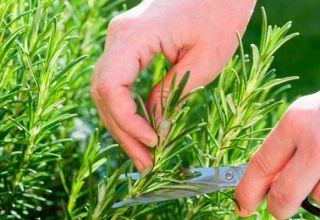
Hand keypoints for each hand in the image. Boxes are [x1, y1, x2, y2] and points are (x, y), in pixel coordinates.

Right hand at [91, 0, 255, 171]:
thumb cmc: (221, 15)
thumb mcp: (203, 61)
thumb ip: (171, 94)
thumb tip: (154, 126)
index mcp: (133, 35)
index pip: (110, 87)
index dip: (127, 121)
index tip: (152, 143)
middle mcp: (118, 35)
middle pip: (104, 93)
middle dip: (123, 131)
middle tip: (145, 162)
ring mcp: (121, 39)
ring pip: (108, 91)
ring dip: (123, 124)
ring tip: (143, 153)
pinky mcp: (130, 45)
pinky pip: (119, 82)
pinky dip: (128, 109)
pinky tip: (141, 128)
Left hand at [235, 92, 319, 218]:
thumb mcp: (303, 120)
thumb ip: (285, 149)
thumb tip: (265, 183)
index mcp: (295, 123)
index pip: (260, 164)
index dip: (247, 190)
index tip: (241, 205)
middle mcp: (317, 141)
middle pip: (284, 194)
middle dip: (277, 208)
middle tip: (277, 210)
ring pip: (319, 198)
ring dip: (318, 192)